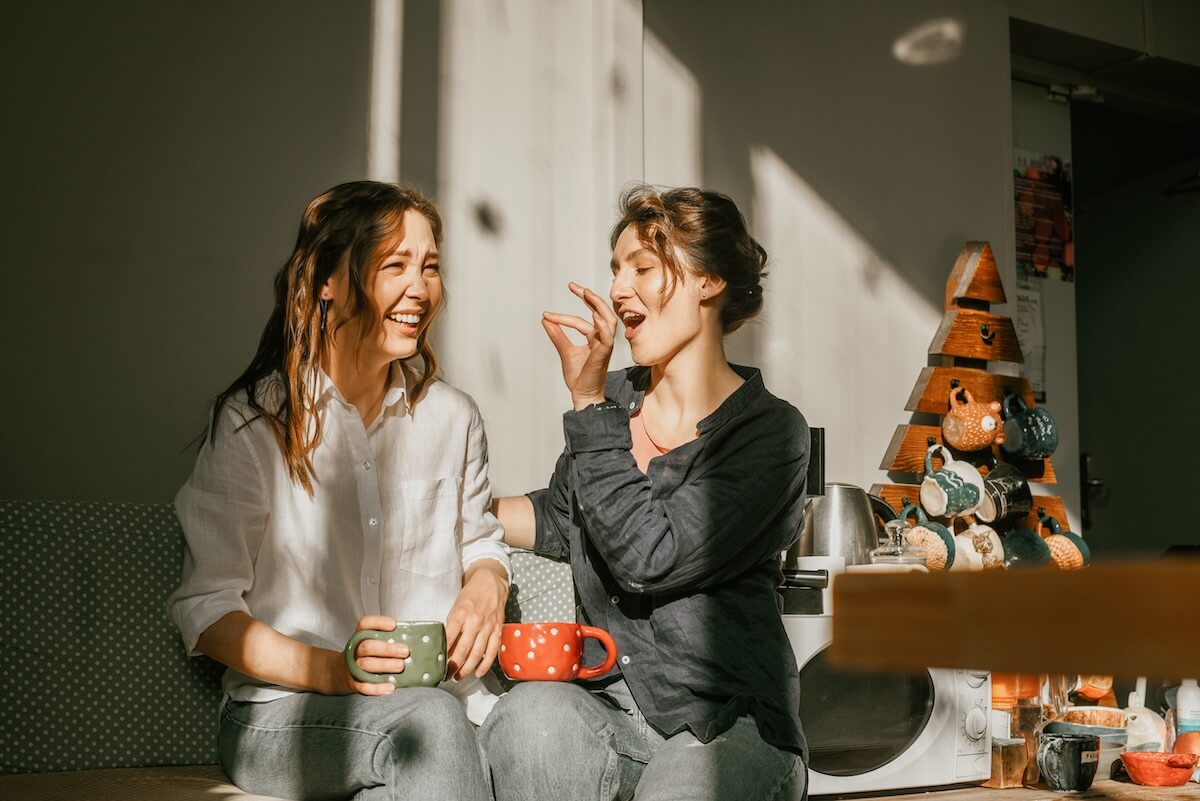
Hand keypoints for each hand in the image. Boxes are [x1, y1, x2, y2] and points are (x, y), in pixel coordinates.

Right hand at [328, 615, 410, 695]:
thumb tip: (413, 642)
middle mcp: (354, 650)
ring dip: (385, 665)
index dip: (378, 623)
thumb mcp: (371, 643)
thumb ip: (387, 640)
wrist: (339, 673)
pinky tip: (391, 686)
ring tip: (400, 666)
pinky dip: (377, 688)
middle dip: (387, 649)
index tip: (393, 625)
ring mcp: (353, 666)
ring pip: (366, 665)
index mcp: (359, 636)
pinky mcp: (353, 683)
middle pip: (367, 647)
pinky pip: (363, 686)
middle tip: (405, 651)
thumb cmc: (365, 656)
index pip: (364, 624)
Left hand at [445, 560, 508, 679]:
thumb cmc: (471, 594)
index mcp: (460, 613)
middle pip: (462, 650)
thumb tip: (445, 646)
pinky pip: (492, 651)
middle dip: (453, 666)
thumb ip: (452, 625)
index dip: (442, 654)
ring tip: (458, 677)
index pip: (449, 638)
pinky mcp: (498, 630)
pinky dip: (485, 665)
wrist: (492, 582)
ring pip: (477, 654)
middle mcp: (475, 621)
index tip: (436, 665)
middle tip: (446, 676)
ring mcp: (488, 627)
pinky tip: (478, 673)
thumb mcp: (456, 606)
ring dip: (467, 669)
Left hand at [542, 282, 617, 409]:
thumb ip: (557, 335)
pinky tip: (594, 315)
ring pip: (608, 320)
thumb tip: (545, 319)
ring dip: (598, 305)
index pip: (581, 321)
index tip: (546, 314)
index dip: (563, 316)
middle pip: (601, 313)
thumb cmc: (578, 376)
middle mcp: (601, 340)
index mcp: (594, 338)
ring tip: (585, 293)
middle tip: (573, 286)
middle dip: (589, 298)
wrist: (582, 395)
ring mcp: (604, 346)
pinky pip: (607, 337)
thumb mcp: (564, 351)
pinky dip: (602, 325)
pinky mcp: (604, 354)